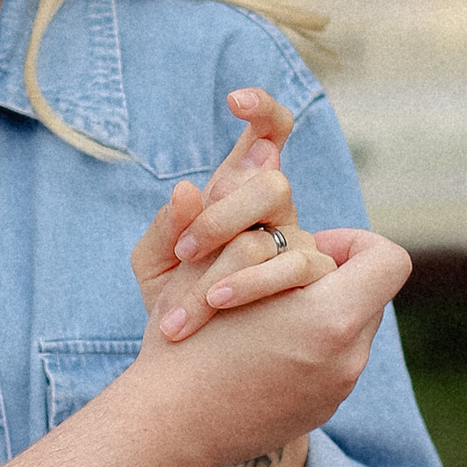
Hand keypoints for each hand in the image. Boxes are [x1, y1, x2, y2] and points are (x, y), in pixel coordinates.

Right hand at [124, 222, 410, 466]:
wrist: (165, 427)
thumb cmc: (183, 340)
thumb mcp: (208, 267)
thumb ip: (243, 218)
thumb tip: (252, 155)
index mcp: (331, 317)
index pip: (388, 260)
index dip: (354, 243)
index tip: (313, 244)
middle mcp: (348, 357)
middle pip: (370, 294)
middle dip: (332, 278)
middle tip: (284, 274)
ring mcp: (337, 390)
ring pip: (353, 330)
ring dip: (319, 312)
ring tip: (268, 309)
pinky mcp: (321, 412)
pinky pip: (334, 365)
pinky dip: (308, 350)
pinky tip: (261, 350)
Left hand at [128, 88, 330, 344]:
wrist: (191, 366)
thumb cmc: (172, 306)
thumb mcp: (153, 266)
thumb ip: (164, 227)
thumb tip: (188, 189)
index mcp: (239, 194)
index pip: (269, 136)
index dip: (263, 110)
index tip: (235, 100)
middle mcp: (276, 214)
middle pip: (273, 185)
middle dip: (225, 214)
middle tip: (185, 250)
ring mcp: (298, 247)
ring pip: (282, 232)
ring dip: (232, 258)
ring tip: (193, 294)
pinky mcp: (312, 285)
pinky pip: (298, 269)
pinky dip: (250, 283)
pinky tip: (215, 302)